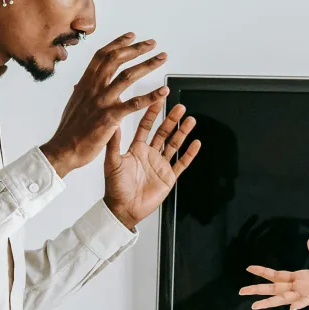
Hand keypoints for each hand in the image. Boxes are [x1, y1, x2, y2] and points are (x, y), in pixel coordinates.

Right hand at [40, 33, 170, 175]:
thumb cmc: (69, 130)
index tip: (131, 36)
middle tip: (152, 43)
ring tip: (162, 58)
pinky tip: (163, 92)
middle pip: (116, 59)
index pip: (102, 55)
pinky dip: (151, 96)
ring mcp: (102, 101)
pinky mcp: (110, 117)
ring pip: (127, 76)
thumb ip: (81, 93)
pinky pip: (134, 103)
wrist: (63, 150)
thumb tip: (80, 84)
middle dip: (136, 48)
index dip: (117, 43)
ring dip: (148, 64)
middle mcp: (93, 88)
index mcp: (85, 83)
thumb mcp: (74, 104)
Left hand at [102, 102, 201, 229]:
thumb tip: (113, 124)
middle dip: (172, 119)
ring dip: (183, 132)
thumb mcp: (112, 162)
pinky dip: (189, 153)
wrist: (124, 209)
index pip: (146, 126)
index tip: (158, 100)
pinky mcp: (169, 177)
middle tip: (180, 107)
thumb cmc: (115, 188)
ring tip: (190, 120)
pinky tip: (196, 143)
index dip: (152, 113)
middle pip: (163, 132)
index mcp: (136, 149)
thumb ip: (114, 144)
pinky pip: (182, 163)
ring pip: (174, 144)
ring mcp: (160, 165)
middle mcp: (150, 154)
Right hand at [239, 238, 308, 309]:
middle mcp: (300, 288)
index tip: (248, 268)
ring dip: (269, 301)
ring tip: (253, 306)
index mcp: (301, 279)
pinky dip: (299, 303)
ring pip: (284, 298)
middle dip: (257, 289)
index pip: (278, 276)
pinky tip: (291, 308)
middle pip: (275, 288)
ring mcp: (307, 294)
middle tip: (240, 291)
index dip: (264, 272)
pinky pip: (306, 301)